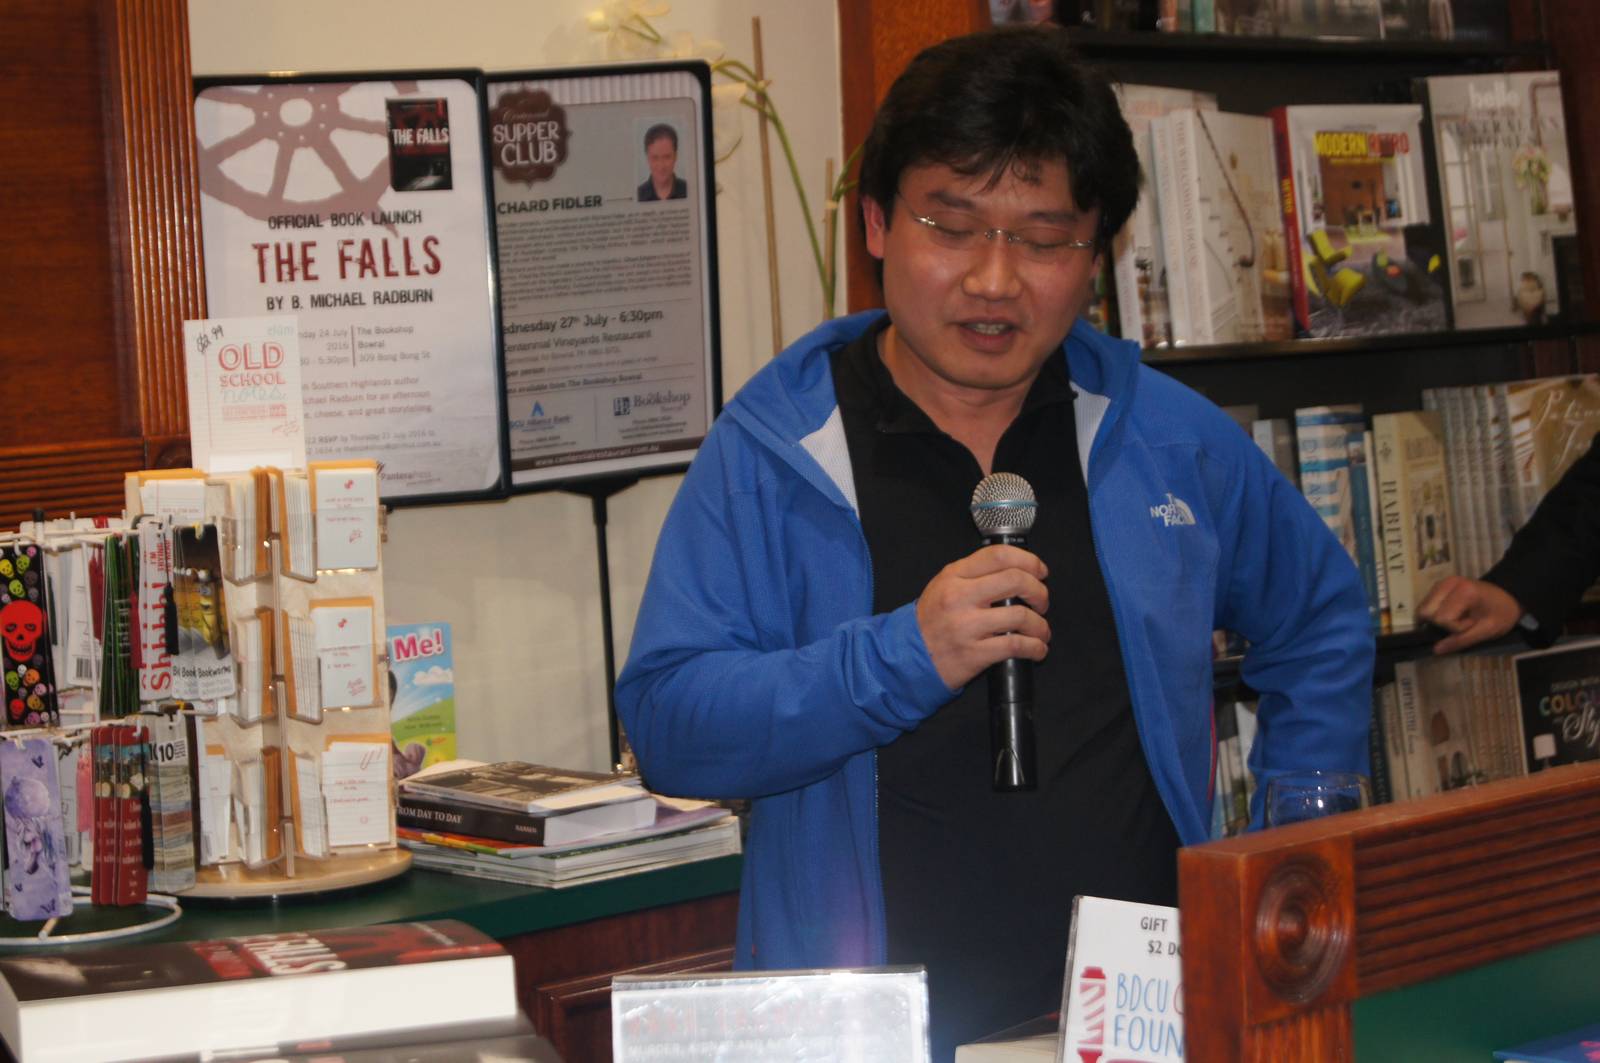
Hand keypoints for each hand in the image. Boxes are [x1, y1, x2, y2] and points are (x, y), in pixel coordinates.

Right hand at [916, 544, 1049, 688]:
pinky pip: (1016, 646)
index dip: (1028, 560)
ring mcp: (967, 626)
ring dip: (1040, 625)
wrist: (909, 656)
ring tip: (1041, 631)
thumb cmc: (931, 620)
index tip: (1040, 571)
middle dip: (1039, 592)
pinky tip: (1037, 649)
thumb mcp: (944, 585)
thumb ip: (974, 574)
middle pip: (1016, 580)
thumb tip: (1017, 569)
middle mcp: (960, 597)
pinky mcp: (974, 653)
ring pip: (1021, 616)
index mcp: (955, 576)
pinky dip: (1035, 648)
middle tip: (1041, 603)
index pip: (998, 555)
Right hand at [1416, 576, 1523, 653]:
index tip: (1472, 624)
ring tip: (1457, 617)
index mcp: (1463, 591)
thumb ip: (1462, 640)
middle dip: (1441, 623)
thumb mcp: (1487, 630)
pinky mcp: (1437, 586)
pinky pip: (1425, 605)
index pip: (1441, 618)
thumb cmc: (1501, 613)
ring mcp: (1441, 583)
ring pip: (1422, 608)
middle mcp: (1447, 583)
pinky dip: (1435, 613)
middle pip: (1426, 612)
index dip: (1455, 628)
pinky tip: (1451, 613)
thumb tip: (1436, 649)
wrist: (1508, 597)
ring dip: (1437, 619)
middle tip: (1462, 622)